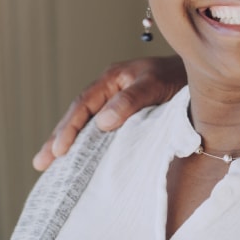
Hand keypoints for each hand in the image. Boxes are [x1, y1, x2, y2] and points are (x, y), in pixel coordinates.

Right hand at [32, 55, 186, 170]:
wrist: (198, 75)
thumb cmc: (177, 77)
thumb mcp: (154, 85)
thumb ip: (130, 101)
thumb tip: (101, 123)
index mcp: (111, 78)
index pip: (83, 105)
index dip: (68, 128)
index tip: (58, 150)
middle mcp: (108, 88)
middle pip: (77, 115)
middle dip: (57, 139)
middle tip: (40, 163)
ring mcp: (113, 100)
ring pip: (85, 123)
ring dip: (67, 142)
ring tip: (47, 164)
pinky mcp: (123, 112)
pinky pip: (98, 128)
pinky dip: (85, 142)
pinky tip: (77, 157)